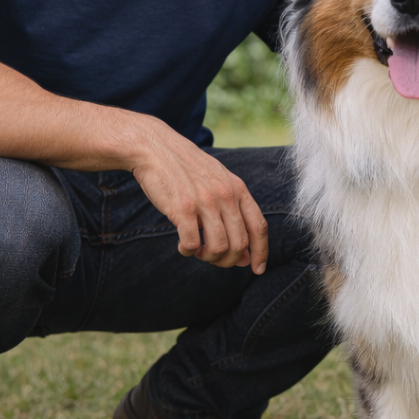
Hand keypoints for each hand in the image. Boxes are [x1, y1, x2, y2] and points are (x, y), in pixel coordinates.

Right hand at [128, 117, 267, 273]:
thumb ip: (234, 212)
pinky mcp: (182, 209)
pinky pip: (192, 244)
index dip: (261, 252)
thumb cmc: (188, 170)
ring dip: (209, 258)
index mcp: (238, 189)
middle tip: (214, 259)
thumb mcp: (219, 182)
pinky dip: (188, 252)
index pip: (258, 227)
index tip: (257, 269)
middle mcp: (226, 196)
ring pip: (219, 248)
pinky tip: (183, 247)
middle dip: (229, 260)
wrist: (157, 148)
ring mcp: (205, 202)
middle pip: (240, 244)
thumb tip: (244, 255)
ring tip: (198, 251)